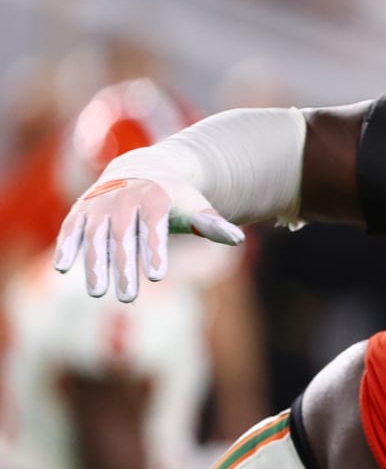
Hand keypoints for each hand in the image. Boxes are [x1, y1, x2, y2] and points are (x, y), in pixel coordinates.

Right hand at [53, 176, 242, 302]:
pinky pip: (71, 229)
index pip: (155, 227)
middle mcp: (124, 199)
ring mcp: (99, 204)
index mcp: (155, 198)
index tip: (159, 275)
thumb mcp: (196, 206)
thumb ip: (212, 224)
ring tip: (98, 293)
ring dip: (95, 264)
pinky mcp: (81, 211)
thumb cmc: (175, 198)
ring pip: (95, 236)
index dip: (155, 250)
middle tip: (127, 298)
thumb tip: (238, 238)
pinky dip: (67, 246)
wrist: (143, 170)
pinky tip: (64, 269)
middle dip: (125, 268)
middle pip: (124, 237)